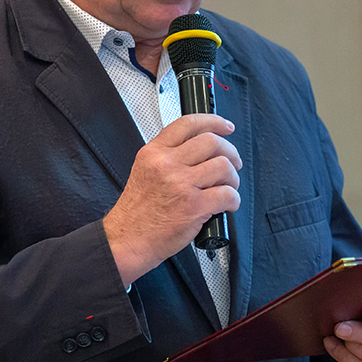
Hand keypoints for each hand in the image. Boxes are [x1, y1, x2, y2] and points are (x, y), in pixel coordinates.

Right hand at [104, 114, 241, 284]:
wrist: (127, 239)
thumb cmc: (137, 211)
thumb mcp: (145, 170)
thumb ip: (168, 156)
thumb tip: (201, 149)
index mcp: (154, 152)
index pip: (188, 124)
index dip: (213, 122)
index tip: (226, 126)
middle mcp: (167, 164)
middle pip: (212, 142)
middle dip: (230, 152)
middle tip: (233, 164)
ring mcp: (180, 184)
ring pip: (223, 166)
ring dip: (233, 178)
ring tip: (228, 187)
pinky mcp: (193, 206)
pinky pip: (227, 194)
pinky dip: (234, 200)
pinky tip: (228, 205)